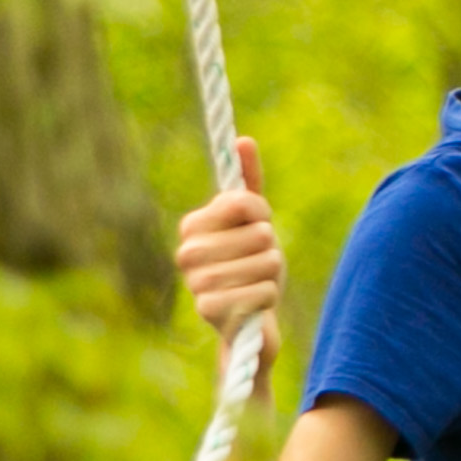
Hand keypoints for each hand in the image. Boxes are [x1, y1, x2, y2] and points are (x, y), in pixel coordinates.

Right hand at [177, 136, 282, 336]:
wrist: (248, 319)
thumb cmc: (251, 263)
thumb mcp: (255, 221)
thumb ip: (248, 184)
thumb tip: (244, 141)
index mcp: (193, 225)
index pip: (245, 202)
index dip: (262, 215)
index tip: (255, 227)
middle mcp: (186, 251)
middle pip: (260, 233)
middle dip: (271, 248)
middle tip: (257, 261)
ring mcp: (196, 282)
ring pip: (266, 261)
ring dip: (273, 274)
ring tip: (257, 281)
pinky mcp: (209, 310)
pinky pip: (264, 291)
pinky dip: (270, 296)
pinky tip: (256, 303)